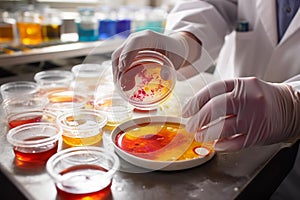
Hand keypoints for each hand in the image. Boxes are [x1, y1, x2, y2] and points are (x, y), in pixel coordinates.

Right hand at [111, 30, 188, 89]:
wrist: (173, 46)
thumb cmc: (175, 51)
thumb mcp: (175, 58)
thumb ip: (170, 66)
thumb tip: (165, 77)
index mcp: (149, 37)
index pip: (134, 42)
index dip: (127, 54)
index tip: (123, 69)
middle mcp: (137, 39)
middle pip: (120, 51)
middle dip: (117, 68)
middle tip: (121, 84)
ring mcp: (131, 46)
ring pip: (117, 57)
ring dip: (116, 72)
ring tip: (121, 86)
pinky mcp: (129, 53)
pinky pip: (120, 61)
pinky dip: (119, 72)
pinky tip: (123, 84)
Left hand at [182, 77, 299, 150]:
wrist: (291, 107)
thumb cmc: (261, 98)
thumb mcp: (243, 88)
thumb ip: (223, 95)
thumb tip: (196, 109)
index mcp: (242, 84)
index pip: (213, 90)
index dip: (196, 102)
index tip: (187, 111)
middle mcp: (248, 99)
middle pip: (216, 108)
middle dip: (199, 119)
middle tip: (190, 126)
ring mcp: (254, 117)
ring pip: (224, 127)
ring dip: (207, 133)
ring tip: (200, 136)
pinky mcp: (258, 134)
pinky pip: (236, 142)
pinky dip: (223, 144)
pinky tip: (216, 144)